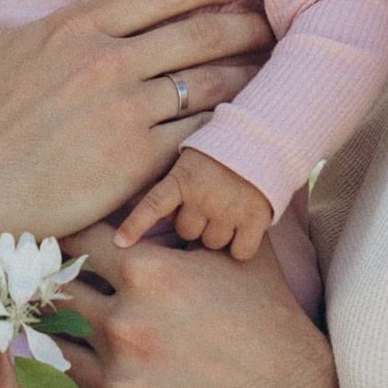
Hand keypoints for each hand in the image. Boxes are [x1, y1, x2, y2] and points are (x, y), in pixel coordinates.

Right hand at [0, 0, 269, 242]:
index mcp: (75, 26)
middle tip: (276, 16)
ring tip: (280, 66)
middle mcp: (109, 60)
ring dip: (251, 70)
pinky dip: (233, 125)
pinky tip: (252, 123)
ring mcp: (128, 110)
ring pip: (212, 80)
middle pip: (201, 29)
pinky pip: (203, 133)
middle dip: (247, 19)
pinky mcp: (141, 160)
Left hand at [57, 226, 336, 387]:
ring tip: (53, 346)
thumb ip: (184, 223)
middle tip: (46, 303)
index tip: (63, 260)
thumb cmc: (265, 321)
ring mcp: (123, 386)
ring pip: (52, 357)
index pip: (74, 246)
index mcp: (146, 273)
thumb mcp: (233, 256)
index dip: (67, 250)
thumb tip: (151, 189)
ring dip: (52, 350)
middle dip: (52, 299)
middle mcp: (126, 326)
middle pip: (54, 301)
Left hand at [115, 149, 273, 263]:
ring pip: (212, 242)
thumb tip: (165, 216)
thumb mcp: (191, 157)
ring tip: (229, 211)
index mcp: (183, 178)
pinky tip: (244, 231)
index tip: (120, 243)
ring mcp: (229, 210)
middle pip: (187, 231)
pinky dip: (240, 246)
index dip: (135, 225)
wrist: (267, 136)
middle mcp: (203, 197)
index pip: (153, 205)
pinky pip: (240, 251)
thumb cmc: (226, 147)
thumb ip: (175, 183)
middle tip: (210, 206)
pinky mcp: (255, 220)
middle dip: (196, 223)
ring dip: (218, 233)